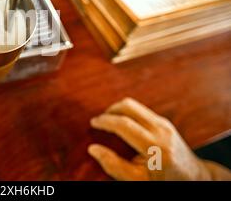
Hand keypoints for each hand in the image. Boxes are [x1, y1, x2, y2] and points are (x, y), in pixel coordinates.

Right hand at [88, 98, 230, 180]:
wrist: (194, 178)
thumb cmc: (164, 181)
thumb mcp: (137, 180)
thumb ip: (113, 165)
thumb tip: (93, 149)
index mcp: (155, 147)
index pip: (124, 124)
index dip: (105, 121)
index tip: (93, 123)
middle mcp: (161, 131)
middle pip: (128, 106)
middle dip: (110, 110)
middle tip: (99, 120)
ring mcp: (165, 124)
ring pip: (134, 105)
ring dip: (118, 110)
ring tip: (109, 122)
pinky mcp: (165, 121)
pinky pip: (141, 110)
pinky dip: (127, 113)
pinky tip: (122, 124)